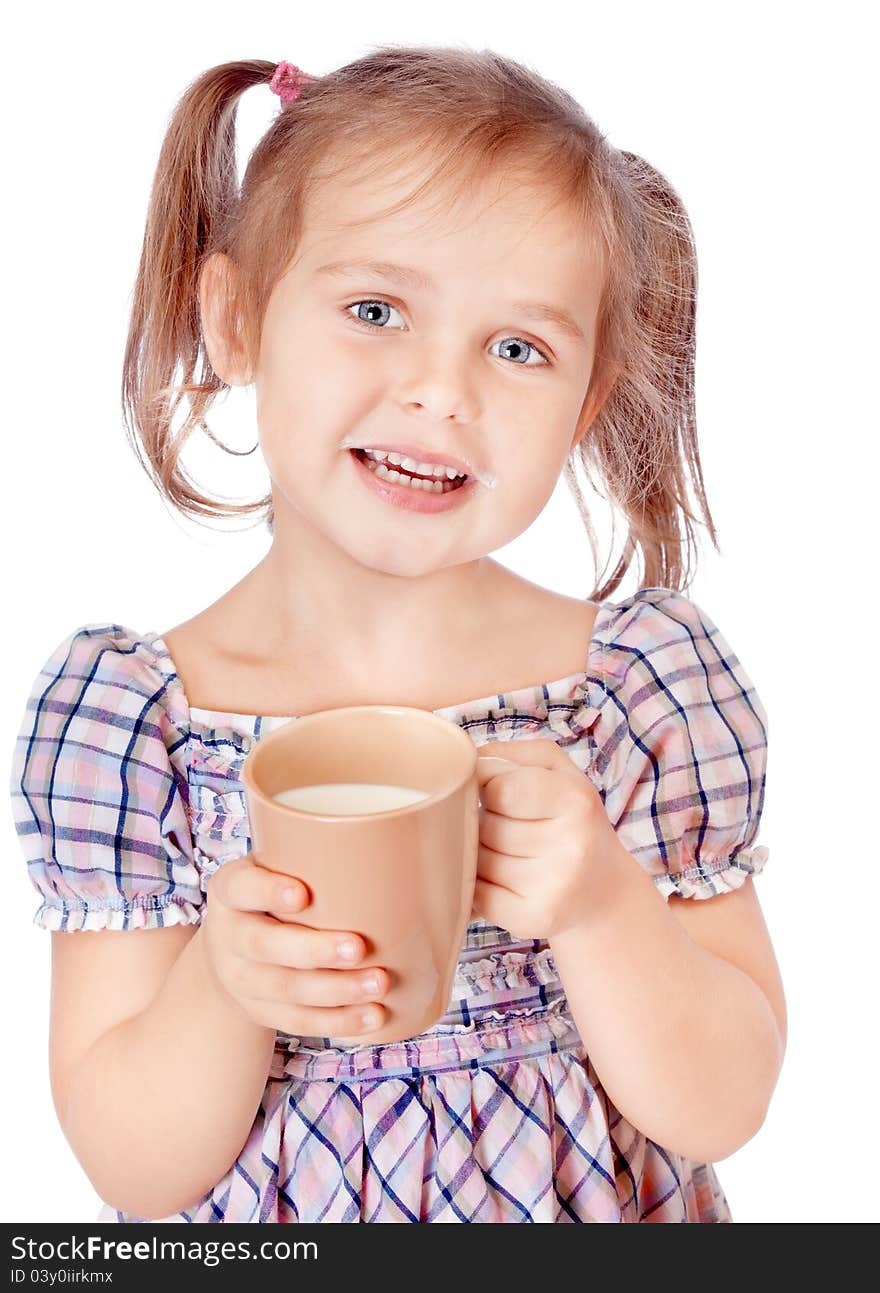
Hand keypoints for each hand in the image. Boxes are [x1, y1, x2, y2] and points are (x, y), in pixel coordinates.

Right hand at [201, 852, 389, 1036]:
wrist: (232, 950)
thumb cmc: (274, 893)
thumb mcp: (275, 867)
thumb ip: (313, 857)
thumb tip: (399, 842)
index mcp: (231, 890)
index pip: (242, 887)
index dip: (268, 891)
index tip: (302, 894)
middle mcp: (229, 935)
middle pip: (265, 946)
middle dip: (314, 951)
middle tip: (359, 947)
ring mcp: (241, 979)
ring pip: (286, 990)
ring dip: (337, 990)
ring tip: (379, 983)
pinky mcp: (261, 1011)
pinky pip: (299, 1021)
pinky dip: (339, 1021)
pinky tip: (373, 1015)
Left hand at [472, 738, 626, 940]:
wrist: (603, 890)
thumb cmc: (569, 819)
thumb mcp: (556, 771)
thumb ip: (509, 754)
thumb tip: (463, 764)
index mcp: (576, 799)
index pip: (498, 789)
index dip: (489, 789)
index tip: (503, 795)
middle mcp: (572, 845)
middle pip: (486, 826)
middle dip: (486, 822)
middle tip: (512, 827)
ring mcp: (553, 886)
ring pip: (477, 860)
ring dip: (481, 854)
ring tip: (512, 853)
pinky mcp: (533, 920)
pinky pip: (476, 894)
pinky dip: (479, 886)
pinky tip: (505, 881)